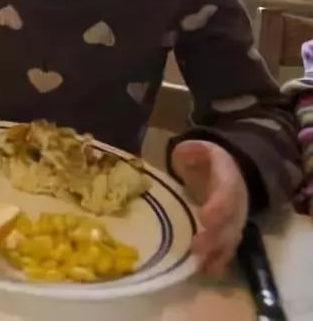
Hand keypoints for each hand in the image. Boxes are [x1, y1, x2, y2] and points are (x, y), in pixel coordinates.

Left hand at [170, 140, 248, 276]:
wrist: (228, 169)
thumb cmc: (205, 160)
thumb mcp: (199, 149)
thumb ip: (191, 152)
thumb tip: (183, 155)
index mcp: (229, 178)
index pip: (227, 193)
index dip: (219, 207)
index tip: (206, 219)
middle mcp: (237, 201)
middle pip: (230, 222)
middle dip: (215, 236)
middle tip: (197, 247)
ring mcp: (235, 218)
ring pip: (231, 238)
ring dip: (217, 252)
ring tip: (202, 265)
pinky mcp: (228, 231)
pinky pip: (227, 247)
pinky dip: (219, 261)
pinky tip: (208, 271)